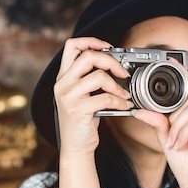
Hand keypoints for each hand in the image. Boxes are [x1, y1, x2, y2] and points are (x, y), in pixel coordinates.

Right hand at [54, 37, 132, 154]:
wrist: (75, 146)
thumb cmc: (82, 120)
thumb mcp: (81, 95)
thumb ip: (89, 77)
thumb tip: (114, 63)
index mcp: (63, 77)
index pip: (72, 46)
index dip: (92, 41)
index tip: (108, 47)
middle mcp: (62, 84)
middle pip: (88, 56)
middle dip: (111, 61)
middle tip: (122, 72)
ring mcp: (68, 96)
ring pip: (99, 76)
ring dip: (117, 85)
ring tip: (124, 94)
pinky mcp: (77, 110)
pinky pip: (105, 98)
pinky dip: (119, 101)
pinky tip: (124, 105)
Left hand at [132, 60, 187, 187]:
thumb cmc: (186, 165)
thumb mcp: (167, 139)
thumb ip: (158, 122)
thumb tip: (140, 110)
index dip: (183, 74)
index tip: (171, 62)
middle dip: (173, 119)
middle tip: (170, 139)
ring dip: (178, 128)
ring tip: (176, 144)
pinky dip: (186, 131)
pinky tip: (183, 144)